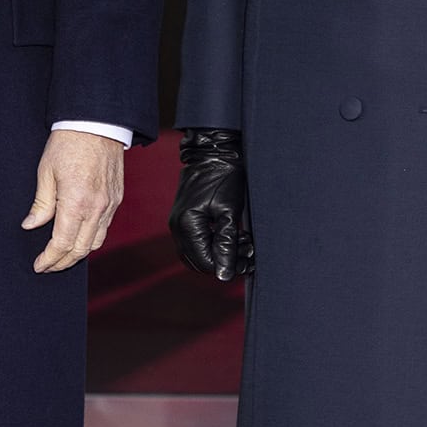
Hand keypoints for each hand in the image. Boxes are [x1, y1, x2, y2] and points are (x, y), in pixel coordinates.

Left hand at [22, 129, 122, 272]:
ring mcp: (110, 204)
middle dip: (63, 262)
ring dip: (79, 253)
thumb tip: (30, 225)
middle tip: (48, 265)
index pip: (62, 244)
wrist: (97, 123)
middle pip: (81, 249)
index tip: (39, 265)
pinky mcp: (117, 198)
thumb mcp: (46, 172)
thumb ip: (41, 204)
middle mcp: (96, 208)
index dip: (49, 259)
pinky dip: (91, 237)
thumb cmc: (68, 143)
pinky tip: (79, 235)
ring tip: (62, 255)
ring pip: (96, 241)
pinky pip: (105, 227)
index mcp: (76, 203)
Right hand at [169, 128, 253, 281]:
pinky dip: (213, 244)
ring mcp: (177, 222)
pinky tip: (232, 236)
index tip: (249, 261)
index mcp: (187, 225)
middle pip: (198, 262)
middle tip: (248, 252)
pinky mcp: (183, 217)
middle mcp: (177, 227)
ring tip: (243, 243)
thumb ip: (226, 245)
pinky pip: (195, 242)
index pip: (205, 262)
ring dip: (220, 253)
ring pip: (197, 254)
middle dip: (224, 262)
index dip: (228, 267)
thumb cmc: (224, 176)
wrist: (213, 151)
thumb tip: (223, 274)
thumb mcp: (230, 212)